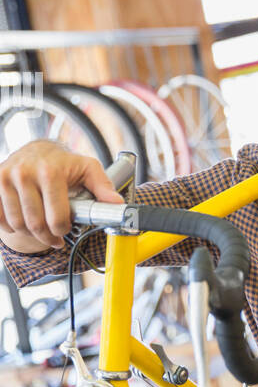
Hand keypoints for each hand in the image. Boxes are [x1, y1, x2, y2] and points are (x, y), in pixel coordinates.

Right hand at [0, 141, 123, 252]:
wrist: (37, 149)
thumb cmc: (65, 163)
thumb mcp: (88, 169)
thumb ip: (103, 186)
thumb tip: (118, 204)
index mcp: (50, 172)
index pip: (56, 218)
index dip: (62, 230)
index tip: (64, 230)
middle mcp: (25, 173)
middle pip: (35, 224)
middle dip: (47, 236)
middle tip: (54, 237)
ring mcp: (6, 177)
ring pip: (16, 224)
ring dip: (29, 233)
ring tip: (40, 228)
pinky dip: (10, 226)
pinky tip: (22, 221)